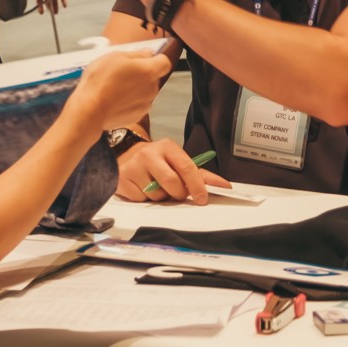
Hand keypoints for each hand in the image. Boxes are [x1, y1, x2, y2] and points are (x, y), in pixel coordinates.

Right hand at [34, 0, 65, 15]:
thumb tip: (39, 3)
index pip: (39, 0)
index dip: (40, 7)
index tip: (41, 12)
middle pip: (47, 2)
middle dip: (49, 8)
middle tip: (51, 14)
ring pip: (54, 0)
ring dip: (55, 6)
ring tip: (56, 13)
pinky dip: (63, 1)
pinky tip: (65, 6)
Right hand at [71, 49, 170, 132]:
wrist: (89, 110)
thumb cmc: (100, 80)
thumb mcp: (114, 57)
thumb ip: (136, 54)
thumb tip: (148, 53)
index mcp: (149, 71)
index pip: (164, 62)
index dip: (156, 59)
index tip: (144, 59)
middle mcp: (152, 88)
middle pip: (153, 78)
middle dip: (141, 74)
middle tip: (122, 73)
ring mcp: (146, 104)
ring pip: (145, 92)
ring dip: (136, 89)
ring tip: (115, 89)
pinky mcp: (137, 117)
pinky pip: (137, 105)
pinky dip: (129, 103)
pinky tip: (114, 101)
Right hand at [115, 139, 231, 204]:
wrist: (127, 154)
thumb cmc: (159, 161)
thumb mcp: (178, 161)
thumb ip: (201, 175)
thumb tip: (225, 186)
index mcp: (168, 147)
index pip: (187, 168)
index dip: (197, 186)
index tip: (202, 199)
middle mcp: (149, 153)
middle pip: (172, 184)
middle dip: (178, 194)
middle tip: (175, 192)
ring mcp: (133, 166)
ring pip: (156, 195)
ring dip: (160, 197)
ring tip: (155, 186)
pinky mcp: (122, 179)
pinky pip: (140, 199)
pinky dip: (145, 199)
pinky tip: (142, 187)